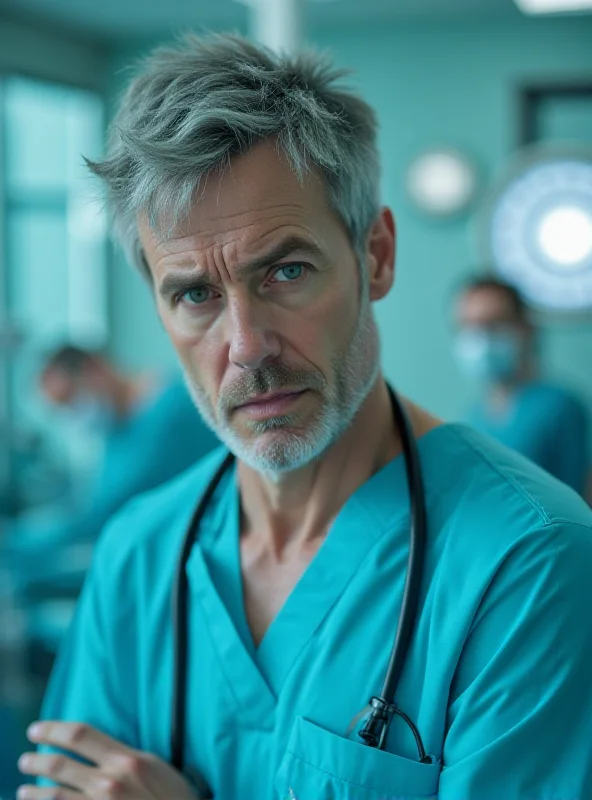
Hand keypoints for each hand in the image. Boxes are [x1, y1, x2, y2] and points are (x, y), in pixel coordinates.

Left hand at [17, 721, 202, 799]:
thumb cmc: (173, 798)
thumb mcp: (154, 768)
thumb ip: (126, 757)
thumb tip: (99, 748)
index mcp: (127, 759)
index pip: (80, 735)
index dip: (53, 729)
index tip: (37, 729)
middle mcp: (110, 782)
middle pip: (59, 764)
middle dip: (35, 760)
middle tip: (26, 759)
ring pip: (52, 796)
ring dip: (32, 791)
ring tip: (23, 789)